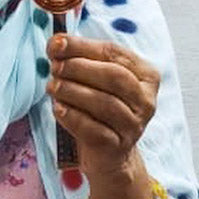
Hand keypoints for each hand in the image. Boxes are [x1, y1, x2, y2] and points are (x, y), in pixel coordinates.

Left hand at [46, 34, 159, 178]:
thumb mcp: (95, 81)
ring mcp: (134, 125)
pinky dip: (73, 117)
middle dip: (79, 68)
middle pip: (114, 76)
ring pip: (105, 103)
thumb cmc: (99, 111)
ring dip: (74, 91)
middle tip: (54, 67)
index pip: (114, 53)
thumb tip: (56, 42)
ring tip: (52, 86)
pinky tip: (58, 108)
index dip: (82, 46)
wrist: (108, 155)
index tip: (56, 44)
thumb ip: (80, 59)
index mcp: (146, 75)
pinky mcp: (117, 147)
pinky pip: (94, 129)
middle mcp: (145, 100)